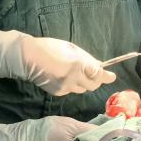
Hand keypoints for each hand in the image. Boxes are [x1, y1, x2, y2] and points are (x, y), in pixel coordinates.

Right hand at [0, 30, 115, 95]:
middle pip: (93, 86)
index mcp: (78, 65)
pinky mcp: (58, 93)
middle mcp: (73, 79)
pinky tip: (64, 76)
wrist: (28, 58)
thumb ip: (87, 59)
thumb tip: (99, 66)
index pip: (98, 75)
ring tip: (75, 73)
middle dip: (96, 80)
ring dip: (84, 83)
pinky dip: (72, 85)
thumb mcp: (72, 49)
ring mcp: (65, 87)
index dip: (106, 76)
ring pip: (82, 89)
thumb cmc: (50, 48)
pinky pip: (71, 90)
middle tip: (94, 74)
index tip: (111, 76)